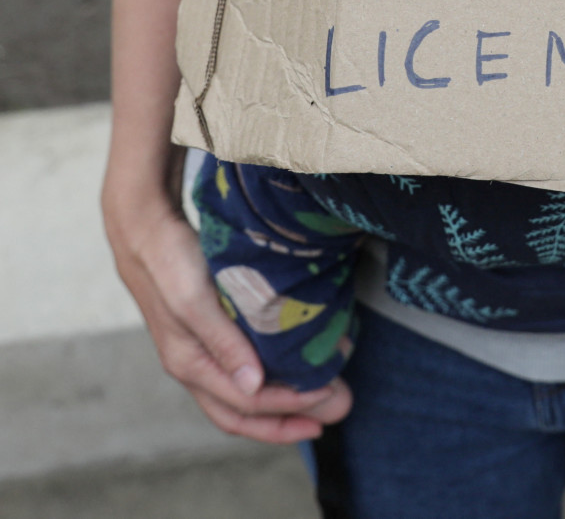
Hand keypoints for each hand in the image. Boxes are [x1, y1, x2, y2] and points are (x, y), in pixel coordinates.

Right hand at [103, 180, 352, 442]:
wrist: (144, 229)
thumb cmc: (169, 261)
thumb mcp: (193, 301)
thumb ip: (222, 343)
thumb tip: (253, 387)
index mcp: (189, 364)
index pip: (245, 403)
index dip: (288, 406)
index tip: (328, 393)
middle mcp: (194, 366)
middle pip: (242, 413)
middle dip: (288, 420)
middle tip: (336, 411)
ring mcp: (201, 351)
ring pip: (243, 395)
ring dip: (283, 401)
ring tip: (324, 392)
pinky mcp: (211, 332)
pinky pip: (244, 368)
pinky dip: (272, 373)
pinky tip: (296, 361)